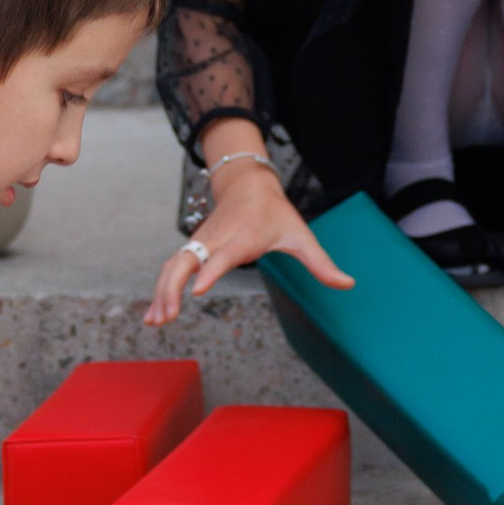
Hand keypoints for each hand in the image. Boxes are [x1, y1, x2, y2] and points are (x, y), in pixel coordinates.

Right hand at [146, 156, 352, 324]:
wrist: (247, 183)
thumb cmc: (274, 212)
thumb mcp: (300, 235)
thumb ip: (321, 263)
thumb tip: (349, 283)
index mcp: (241, 238)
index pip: (221, 257)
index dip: (209, 273)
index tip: (197, 291)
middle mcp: (216, 240)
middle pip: (185, 262)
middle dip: (172, 288)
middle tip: (168, 317)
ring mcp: (200, 242)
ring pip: (173, 266)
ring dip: (161, 292)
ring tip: (155, 322)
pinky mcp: (193, 247)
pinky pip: (172, 268)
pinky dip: (161, 289)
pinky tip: (156, 314)